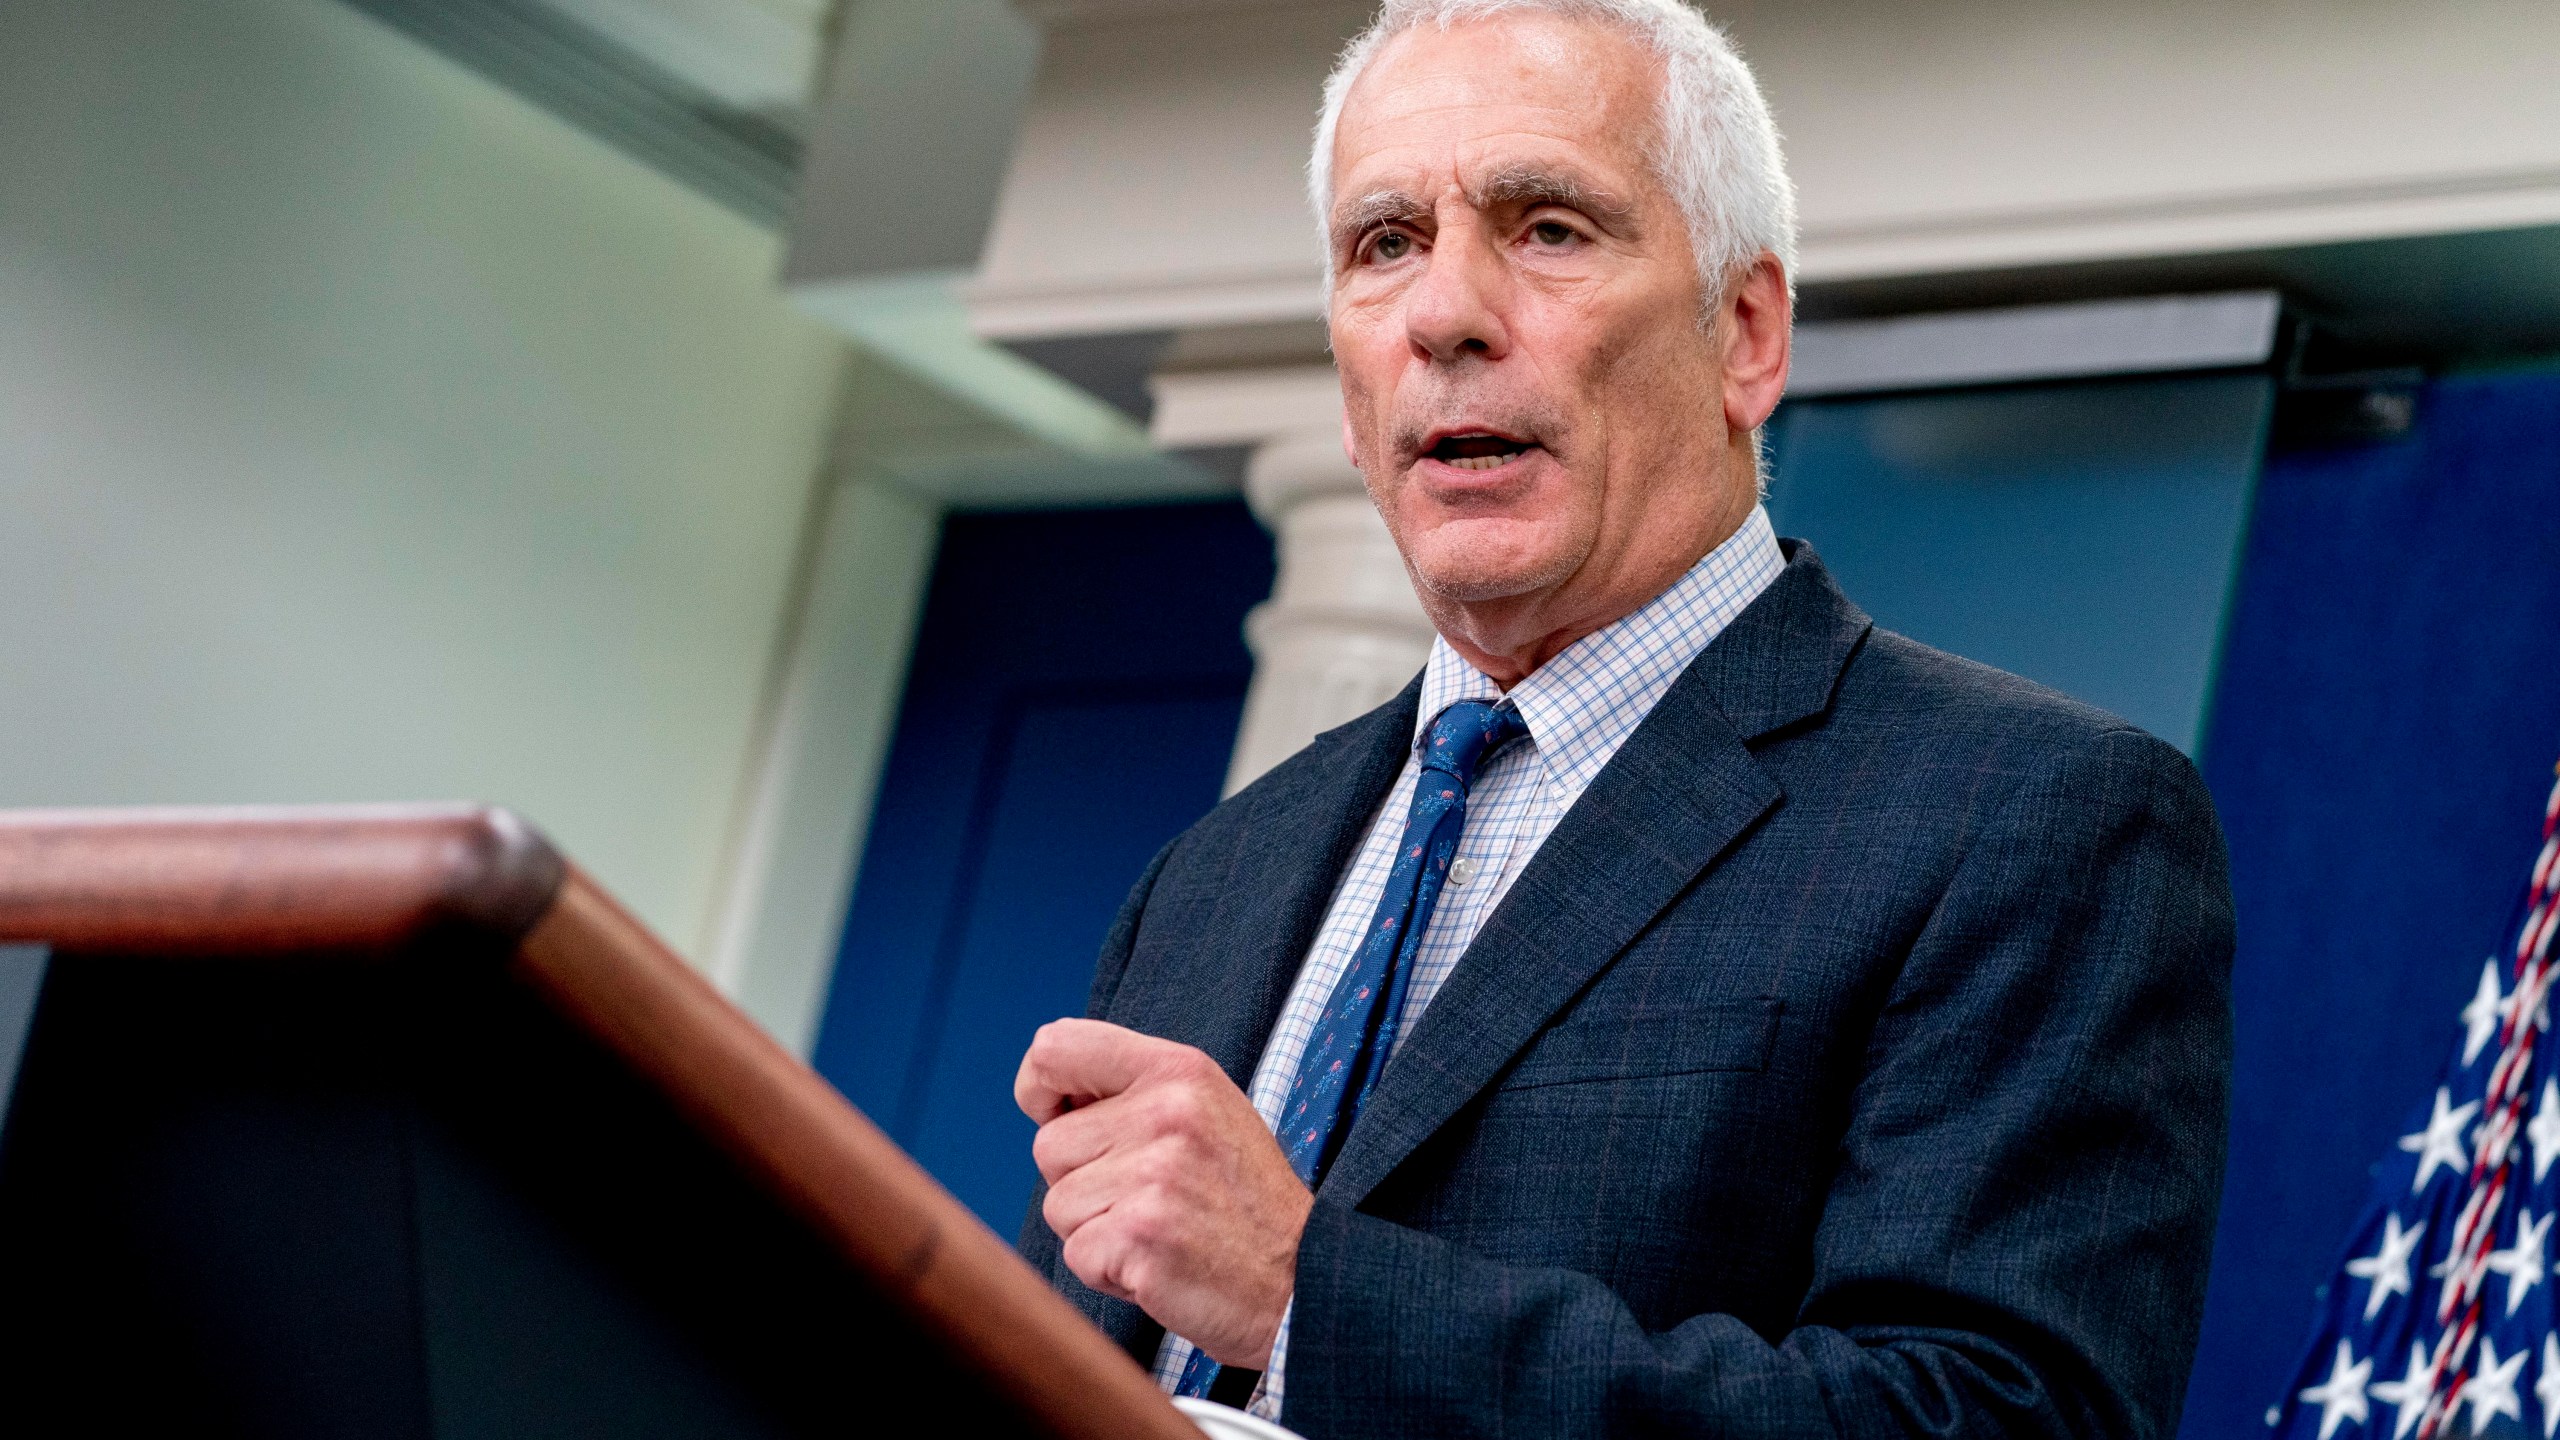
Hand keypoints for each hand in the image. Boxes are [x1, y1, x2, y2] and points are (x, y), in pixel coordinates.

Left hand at [1015, 1018, 1310, 1366]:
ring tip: (1161, 1231)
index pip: (1057, 1047)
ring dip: (1096, 1231)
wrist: (1302, 1282)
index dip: (1038, 1087)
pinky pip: (1077, 1254)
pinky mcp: (1141, 1234)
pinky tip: (1160, 1264)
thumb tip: (1048, 1092)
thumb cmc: (1245, 1203)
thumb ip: (1136, 1092)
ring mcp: (1154, 1173)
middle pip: (1049, 1145)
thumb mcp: (1207, 1113)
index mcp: (1179, 1071)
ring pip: (1059, 1205)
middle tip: (1151, 1200)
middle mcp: (1166, 1112)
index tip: (1056, 1117)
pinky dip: (1108, 1272)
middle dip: (1083, 1183)